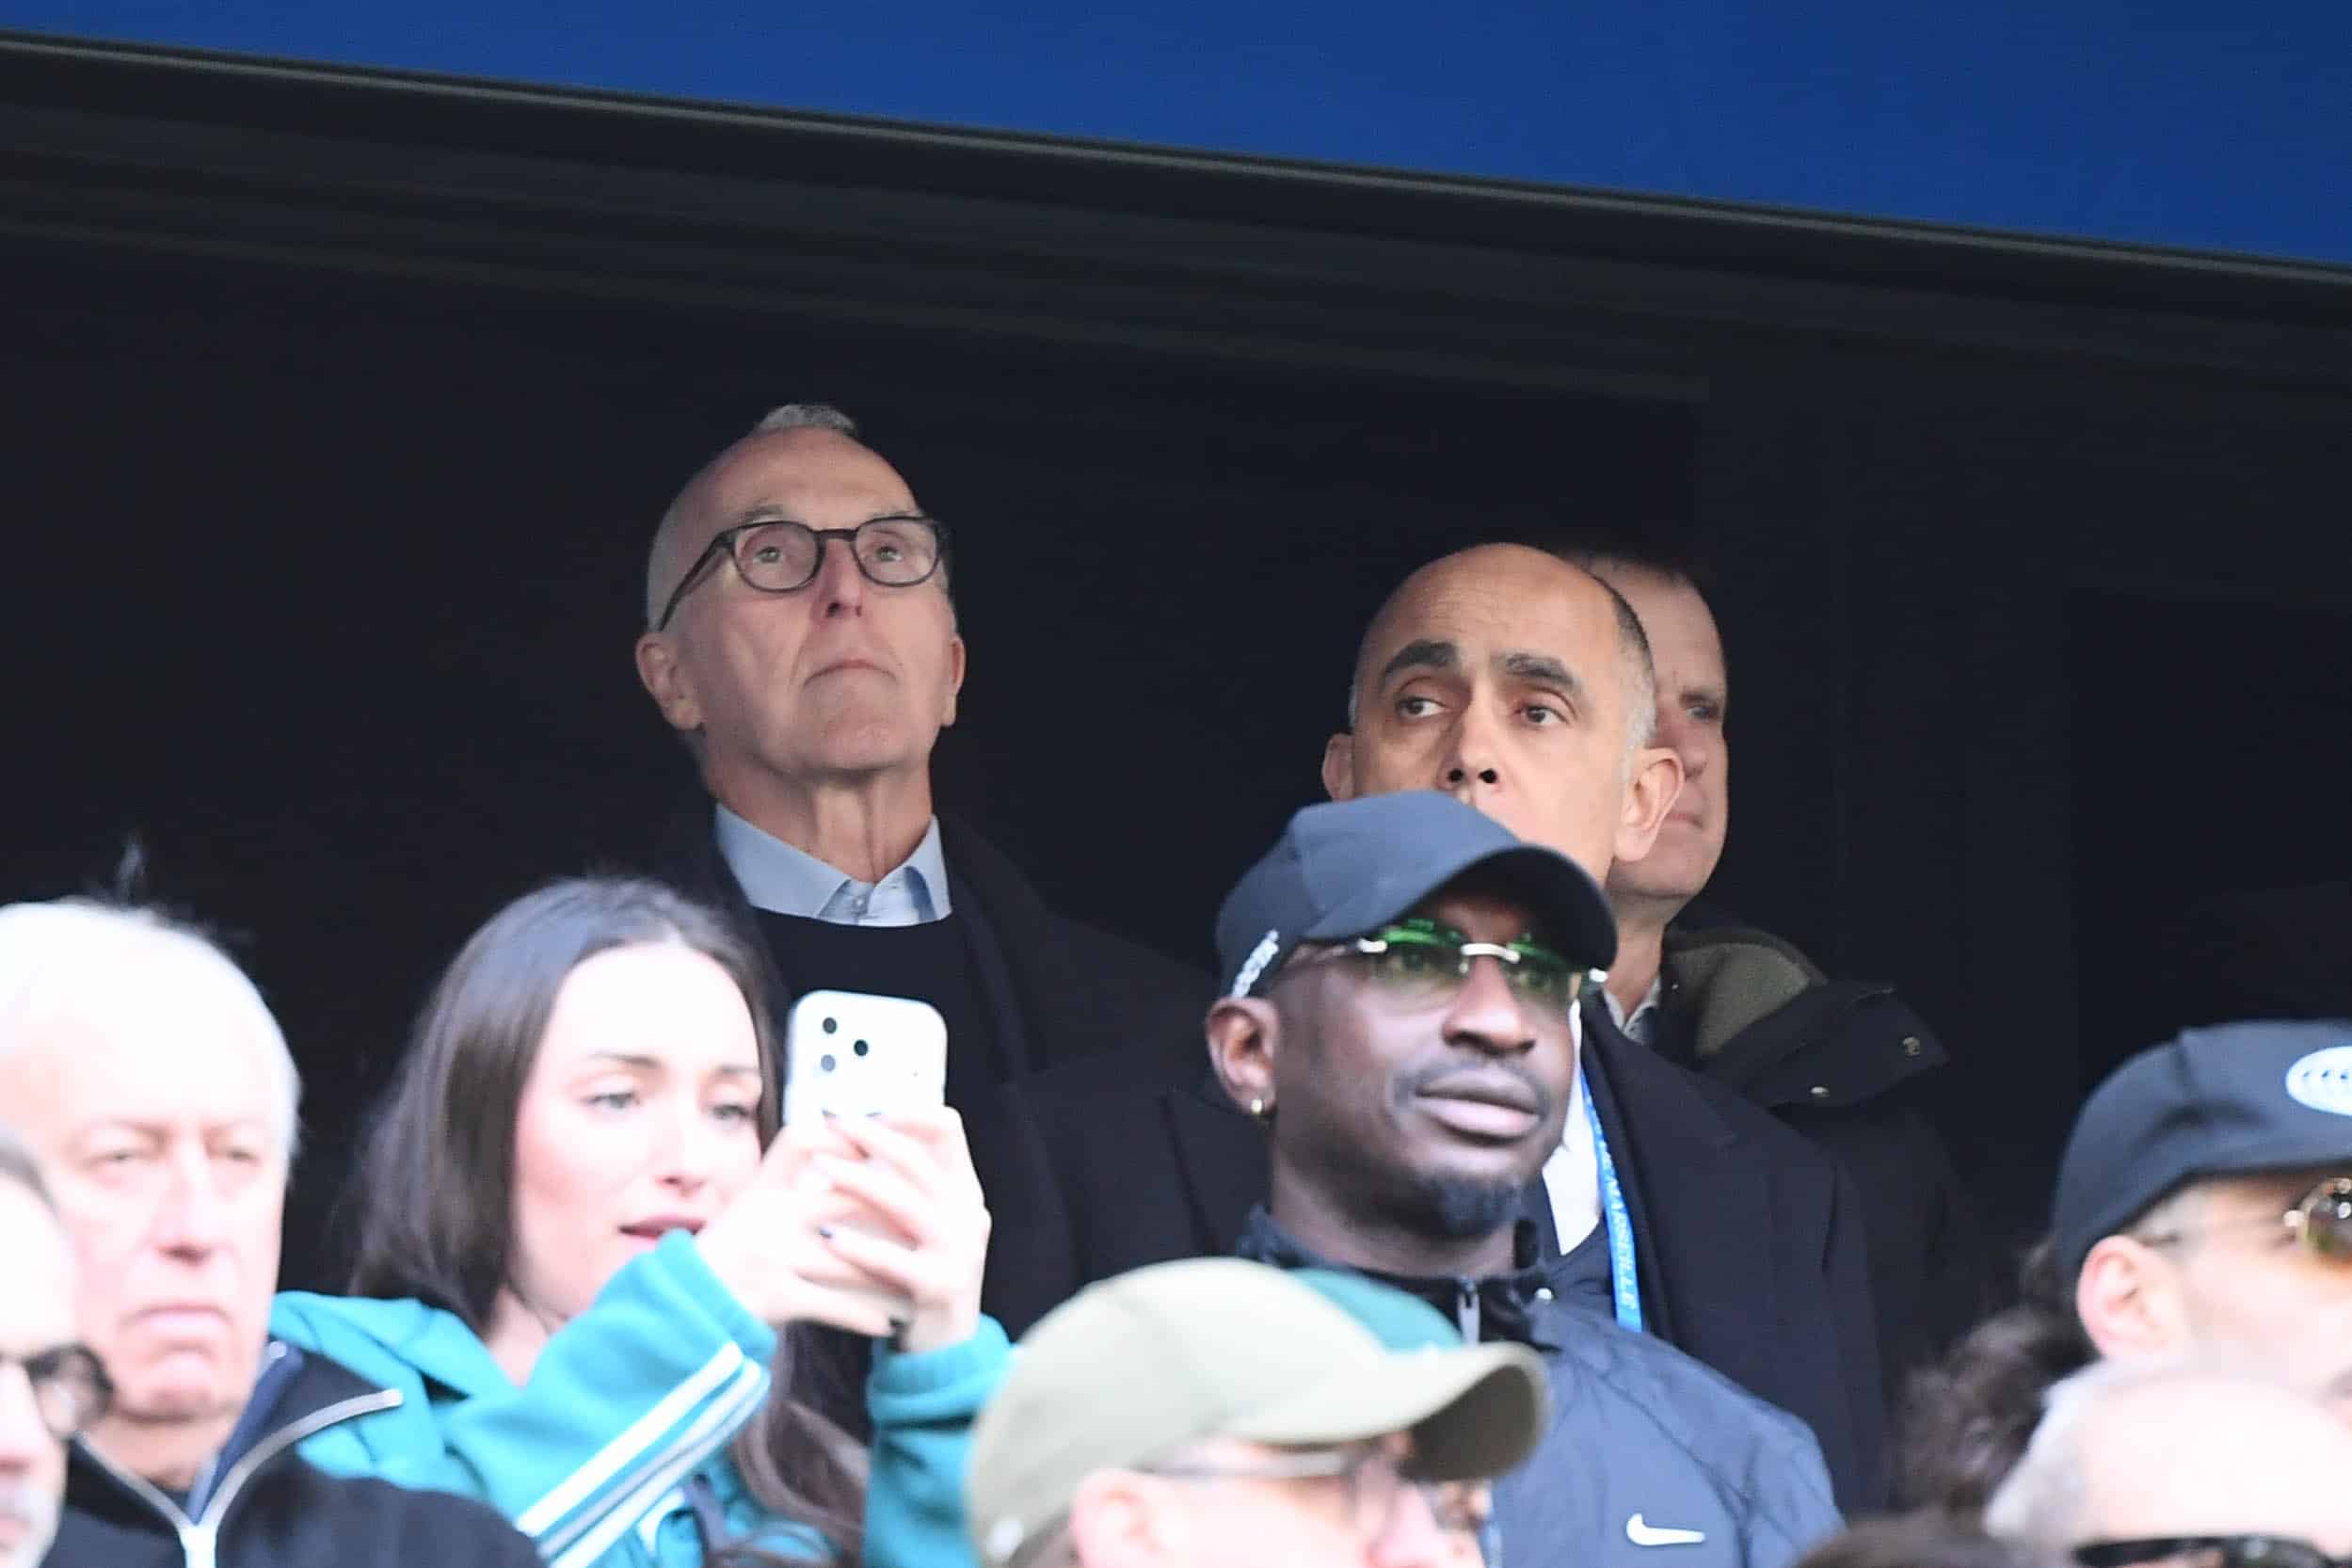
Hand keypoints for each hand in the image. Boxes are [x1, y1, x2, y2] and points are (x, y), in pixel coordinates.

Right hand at [694, 1121, 913, 1338]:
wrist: (688, 1305)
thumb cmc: (728, 1252)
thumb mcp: (747, 1205)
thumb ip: (786, 1179)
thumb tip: (834, 1139)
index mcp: (762, 1189)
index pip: (800, 1142)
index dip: (841, 1139)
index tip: (879, 1148)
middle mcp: (768, 1216)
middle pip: (844, 1200)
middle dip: (889, 1212)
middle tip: (926, 1220)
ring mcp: (773, 1257)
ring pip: (848, 1260)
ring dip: (888, 1272)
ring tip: (918, 1277)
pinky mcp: (776, 1298)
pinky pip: (832, 1306)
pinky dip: (862, 1315)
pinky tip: (887, 1322)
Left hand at [809, 1107, 991, 1353]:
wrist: (947, 1349)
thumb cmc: (921, 1276)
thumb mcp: (924, 1225)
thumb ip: (903, 1184)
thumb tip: (856, 1131)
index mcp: (966, 1191)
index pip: (947, 1129)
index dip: (906, 1114)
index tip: (865, 1113)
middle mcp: (970, 1214)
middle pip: (920, 1159)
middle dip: (871, 1137)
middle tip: (830, 1125)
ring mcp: (960, 1251)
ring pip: (906, 1202)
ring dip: (859, 1180)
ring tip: (820, 1169)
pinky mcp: (941, 1286)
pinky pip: (895, 1259)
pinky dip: (860, 1246)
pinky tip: (828, 1238)